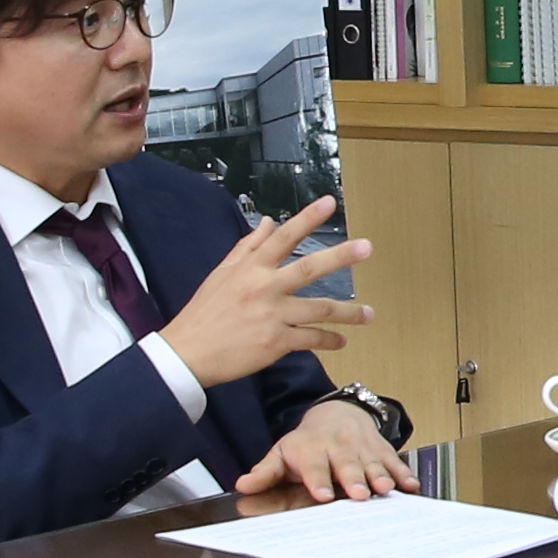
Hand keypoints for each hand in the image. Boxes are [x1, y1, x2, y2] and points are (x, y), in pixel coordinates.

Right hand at [160, 198, 375, 395]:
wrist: (188, 354)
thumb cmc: (204, 313)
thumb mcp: (222, 274)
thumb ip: (248, 247)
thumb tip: (270, 221)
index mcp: (251, 268)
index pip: (283, 237)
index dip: (307, 219)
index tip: (329, 203)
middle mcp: (264, 288)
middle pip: (308, 268)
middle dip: (340, 257)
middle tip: (366, 247)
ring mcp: (271, 315)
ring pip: (319, 309)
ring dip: (348, 313)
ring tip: (369, 314)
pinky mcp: (275, 342)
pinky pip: (310, 338)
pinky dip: (328, 340)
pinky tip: (342, 341)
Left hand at [240, 400, 411, 504]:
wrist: (338, 412)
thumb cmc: (308, 441)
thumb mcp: (282, 451)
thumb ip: (265, 472)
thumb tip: (243, 486)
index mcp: (311, 449)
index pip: (314, 466)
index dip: (318, 480)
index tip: (321, 494)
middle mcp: (338, 447)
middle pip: (347, 465)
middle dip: (354, 479)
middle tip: (359, 494)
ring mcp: (362, 448)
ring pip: (372, 463)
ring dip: (380, 476)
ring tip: (385, 488)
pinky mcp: (381, 450)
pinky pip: (394, 461)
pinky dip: (403, 473)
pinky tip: (410, 485)